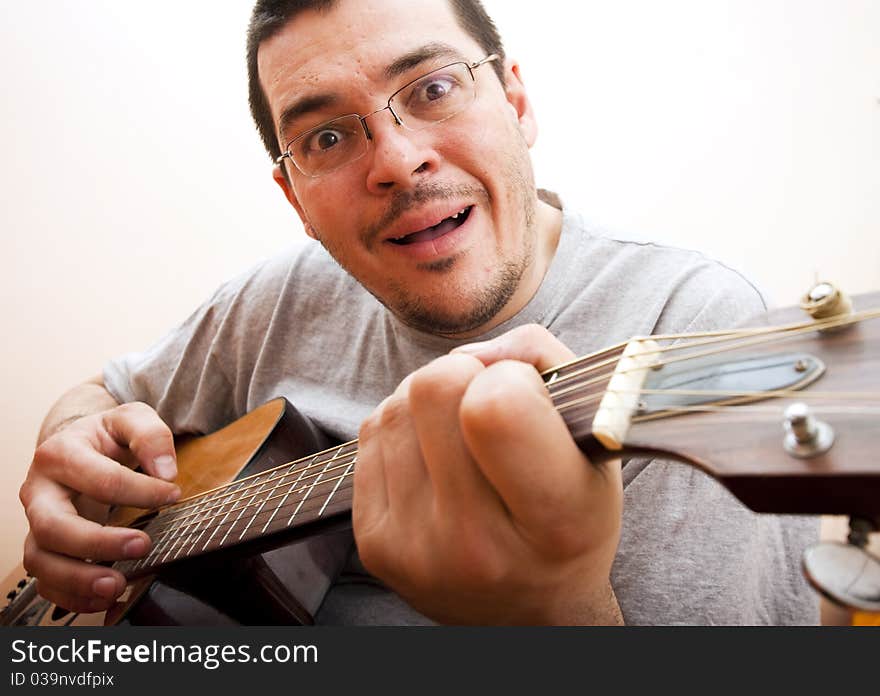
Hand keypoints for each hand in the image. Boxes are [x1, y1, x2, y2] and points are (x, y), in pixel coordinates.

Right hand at [19, 402, 179, 612]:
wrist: (81, 447)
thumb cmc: (107, 436)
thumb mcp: (132, 418)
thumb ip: (151, 435)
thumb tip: (166, 471)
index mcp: (59, 454)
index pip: (99, 479)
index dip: (140, 491)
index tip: (173, 495)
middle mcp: (38, 492)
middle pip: (53, 526)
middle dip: (97, 543)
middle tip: (142, 546)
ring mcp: (37, 523)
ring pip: (41, 560)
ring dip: (78, 580)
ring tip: (117, 586)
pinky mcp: (44, 547)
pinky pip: (45, 581)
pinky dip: (72, 597)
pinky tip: (106, 599)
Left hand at [353, 325, 622, 623]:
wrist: (529, 610)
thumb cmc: (570, 513)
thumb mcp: (594, 439)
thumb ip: (546, 362)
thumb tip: (471, 351)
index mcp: (556, 522)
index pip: (496, 409)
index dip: (509, 376)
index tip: (525, 393)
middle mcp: (479, 546)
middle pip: (432, 390)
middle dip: (461, 375)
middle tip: (486, 403)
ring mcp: (418, 551)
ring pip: (395, 406)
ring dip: (427, 402)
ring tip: (461, 436)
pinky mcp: (376, 548)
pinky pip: (370, 435)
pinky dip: (402, 429)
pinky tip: (433, 457)